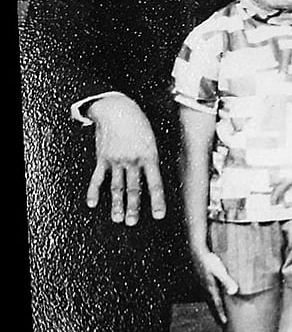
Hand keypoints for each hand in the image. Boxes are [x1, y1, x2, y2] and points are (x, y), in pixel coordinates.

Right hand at [86, 94, 165, 224]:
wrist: (117, 109)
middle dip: (134, 207)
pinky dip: (94, 192)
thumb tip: (156, 176)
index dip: (157, 201)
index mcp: (149, 156)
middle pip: (133, 189)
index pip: (154, 183)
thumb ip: (152, 158)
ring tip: (118, 218)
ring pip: (116, 187)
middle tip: (132, 222)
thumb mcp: (153, 138)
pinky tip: (92, 203)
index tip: (158, 215)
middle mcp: (133, 160)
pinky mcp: (102, 158)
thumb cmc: (139, 123)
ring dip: (117, 204)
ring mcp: (116, 160)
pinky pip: (97, 178)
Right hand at [191, 248, 237, 325]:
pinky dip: (211, 299)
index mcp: (210, 289)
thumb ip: (227, 281)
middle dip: (217, 314)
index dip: (221, 314)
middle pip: (212, 305)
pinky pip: (207, 293)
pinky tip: (213, 297)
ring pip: (209, 299)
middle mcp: (206, 289)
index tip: (224, 324)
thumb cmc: (210, 260)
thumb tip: (234, 292)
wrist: (197, 252)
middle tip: (221, 324)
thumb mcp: (220, 270)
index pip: (217, 305)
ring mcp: (203, 284)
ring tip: (217, 313)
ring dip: (214, 307)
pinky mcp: (202, 279)